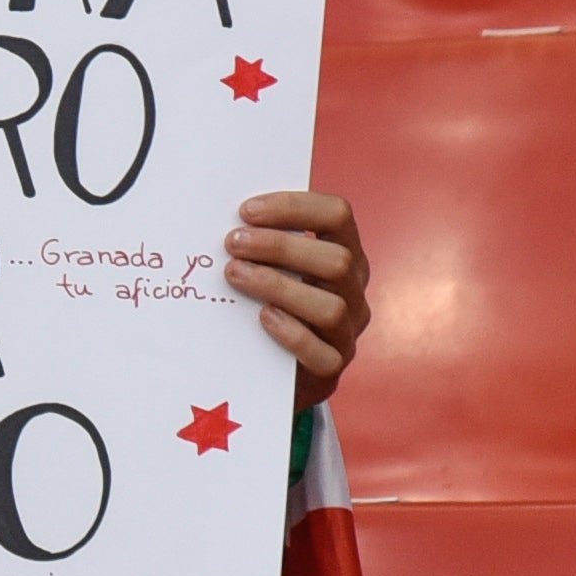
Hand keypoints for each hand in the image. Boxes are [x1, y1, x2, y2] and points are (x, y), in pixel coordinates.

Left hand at [225, 193, 369, 411]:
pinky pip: (321, 353)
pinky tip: (262, 317)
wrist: (272, 369)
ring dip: (279, 286)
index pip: (338, 215)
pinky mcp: (331, 367)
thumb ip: (261, 242)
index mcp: (344, 254)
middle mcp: (353, 290)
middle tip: (232, 243)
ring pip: (331, 307)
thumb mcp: (273, 266)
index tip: (246, 210)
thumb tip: (222, 216)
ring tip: (235, 275)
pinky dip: (292, 333)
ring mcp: (346, 331)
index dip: (294, 207)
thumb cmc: (268, 302)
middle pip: (337, 260)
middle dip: (280, 246)